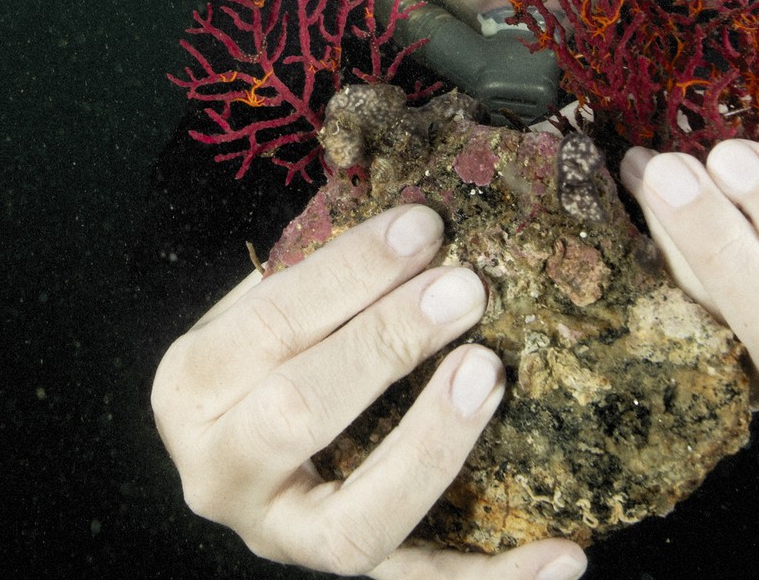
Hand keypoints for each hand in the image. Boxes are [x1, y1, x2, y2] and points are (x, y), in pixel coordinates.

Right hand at [151, 203, 587, 579]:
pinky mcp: (344, 572)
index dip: (350, 273)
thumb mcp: (267, 306)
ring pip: (357, 520)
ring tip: (490, 374)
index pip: (270, 322)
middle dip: (387, 344)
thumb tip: (423, 215)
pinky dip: (496, 577)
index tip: (425, 226)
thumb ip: (324, 271)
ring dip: (431, 446)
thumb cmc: (270, 352)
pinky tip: (567, 554)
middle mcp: (219, 472)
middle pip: (298, 413)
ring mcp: (283, 537)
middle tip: (465, 290)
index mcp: (191, 385)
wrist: (239, 446)